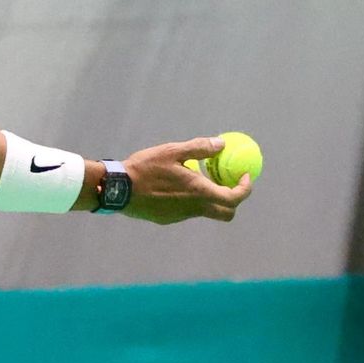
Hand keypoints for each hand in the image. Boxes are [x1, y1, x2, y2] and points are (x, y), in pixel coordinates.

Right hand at [122, 136, 252, 223]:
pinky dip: (191, 199)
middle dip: (232, 199)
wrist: (118, 189)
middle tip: (227, 181)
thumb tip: (221, 144)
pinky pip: (187, 211)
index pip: (233, 199)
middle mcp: (193, 208)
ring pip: (205, 210)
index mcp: (198, 192)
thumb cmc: (146, 168)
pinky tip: (176, 184)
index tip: (245, 176)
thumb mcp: (173, 151)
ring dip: (209, 196)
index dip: (245, 189)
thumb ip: (199, 148)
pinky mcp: (168, 219)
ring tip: (195, 175)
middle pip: (225, 213)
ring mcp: (180, 216)